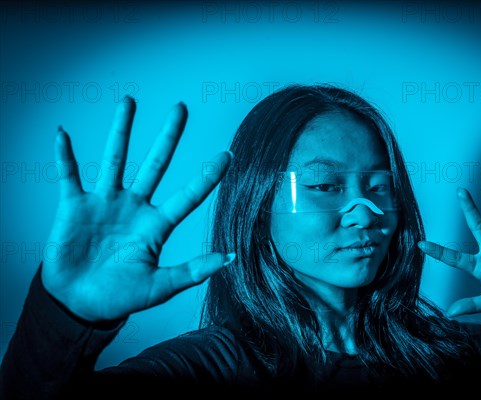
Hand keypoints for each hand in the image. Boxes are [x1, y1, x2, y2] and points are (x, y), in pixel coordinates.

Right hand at [42, 97, 233, 321]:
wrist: (79, 304)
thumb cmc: (120, 296)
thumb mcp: (160, 286)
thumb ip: (193, 271)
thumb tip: (229, 257)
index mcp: (157, 225)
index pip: (188, 195)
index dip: (207, 177)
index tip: (228, 155)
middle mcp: (134, 207)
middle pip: (155, 165)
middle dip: (168, 137)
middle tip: (181, 107)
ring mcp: (105, 204)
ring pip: (115, 159)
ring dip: (121, 131)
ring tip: (129, 102)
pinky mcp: (75, 207)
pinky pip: (69, 176)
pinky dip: (64, 157)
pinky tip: (63, 135)